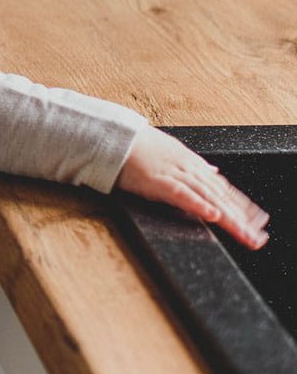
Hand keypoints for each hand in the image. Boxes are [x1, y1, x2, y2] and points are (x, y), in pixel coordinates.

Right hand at [116, 127, 269, 249]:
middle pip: (221, 196)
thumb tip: (213, 172)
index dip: (242, 206)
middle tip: (258, 237)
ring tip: (244, 234)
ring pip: (208, 197)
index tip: (258, 222)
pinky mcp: (158, 181)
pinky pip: (182, 194)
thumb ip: (195, 166)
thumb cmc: (138, 146)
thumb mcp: (173, 152)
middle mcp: (189, 169)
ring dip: (228, 217)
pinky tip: (213, 216)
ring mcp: (175, 174)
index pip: (223, 188)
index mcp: (193, 164)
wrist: (115, 136)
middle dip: (241, 218)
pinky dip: (198, 205)